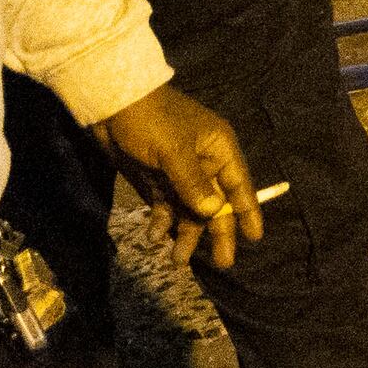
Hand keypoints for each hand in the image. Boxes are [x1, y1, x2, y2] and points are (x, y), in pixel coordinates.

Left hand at [94, 83, 263, 270]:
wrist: (111, 106)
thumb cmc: (151, 121)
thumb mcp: (174, 152)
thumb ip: (194, 184)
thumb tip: (215, 212)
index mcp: (218, 149)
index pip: (239, 184)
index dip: (248, 210)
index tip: (255, 237)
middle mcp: (203, 163)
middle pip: (215, 203)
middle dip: (217, 231)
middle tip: (223, 262)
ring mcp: (178, 173)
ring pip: (189, 210)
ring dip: (184, 233)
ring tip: (176, 260)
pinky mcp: (155, 180)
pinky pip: (165, 207)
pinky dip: (161, 223)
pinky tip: (154, 235)